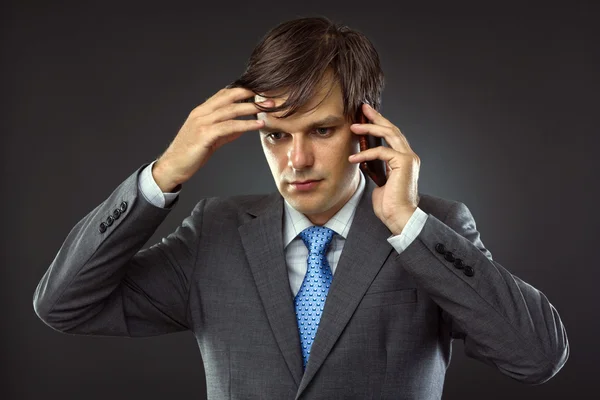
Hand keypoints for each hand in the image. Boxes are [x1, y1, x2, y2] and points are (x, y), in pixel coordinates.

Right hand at [153, 87, 272, 191]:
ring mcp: (202, 123)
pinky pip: (229, 126)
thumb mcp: (211, 139)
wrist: (172, 166)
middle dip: (250, 94)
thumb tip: (244, 127)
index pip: (224, 94)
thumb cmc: (191, 153)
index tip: (259, 91)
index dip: (242, 90)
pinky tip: (257, 124)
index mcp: (202, 111)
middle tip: (268, 96)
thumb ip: (226, 131)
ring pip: (230, 110)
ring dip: (251, 107)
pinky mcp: (204, 135)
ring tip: (268, 108)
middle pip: (229, 97)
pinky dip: (245, 124)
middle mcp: (201, 113)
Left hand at [348, 103, 420, 234]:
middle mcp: (409, 156)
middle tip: (362, 108)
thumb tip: (364, 161)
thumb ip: (375, 168)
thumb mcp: (379, 182)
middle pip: (392, 129)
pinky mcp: (404, 163)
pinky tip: (353, 158)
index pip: (392, 136)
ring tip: (354, 126)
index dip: (379, 124)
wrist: (400, 218)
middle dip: (376, 117)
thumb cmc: (390, 205)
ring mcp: (409, 158)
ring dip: (370, 128)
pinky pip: (382, 152)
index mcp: (404, 160)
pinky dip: (366, 154)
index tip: (365, 116)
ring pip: (390, 134)